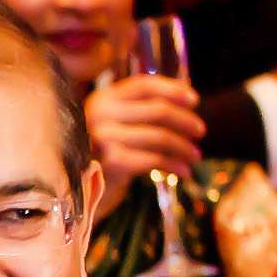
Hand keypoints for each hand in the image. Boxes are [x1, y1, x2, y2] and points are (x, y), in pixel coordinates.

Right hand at [84, 76, 203, 200]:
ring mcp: (103, 137)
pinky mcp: (111, 162)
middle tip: (200, 132)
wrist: (76, 191)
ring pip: (159, 137)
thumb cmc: (102, 155)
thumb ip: (141, 108)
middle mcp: (100, 114)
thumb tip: (185, 92)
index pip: (143, 85)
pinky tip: (184, 172)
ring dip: (183, 147)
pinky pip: (154, 159)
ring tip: (195, 156)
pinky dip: (174, 166)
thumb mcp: (116, 124)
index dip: (173, 90)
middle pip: (157, 110)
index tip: (195, 100)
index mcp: (103, 98)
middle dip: (185, 121)